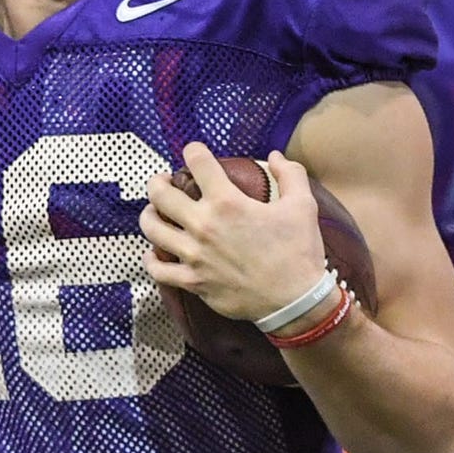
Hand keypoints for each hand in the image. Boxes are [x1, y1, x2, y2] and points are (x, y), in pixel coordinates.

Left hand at [140, 143, 327, 321]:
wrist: (294, 301)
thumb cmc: (298, 252)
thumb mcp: (303, 205)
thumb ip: (290, 173)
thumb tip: (275, 156)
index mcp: (227, 202)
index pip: (197, 163)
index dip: (193, 151)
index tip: (194, 152)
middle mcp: (203, 225)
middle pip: (161, 194)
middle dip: (158, 182)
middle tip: (164, 182)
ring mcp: (194, 255)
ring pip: (152, 228)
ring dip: (150, 215)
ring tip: (154, 212)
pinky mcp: (192, 281)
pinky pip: (158, 269)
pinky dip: (152, 259)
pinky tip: (155, 253)